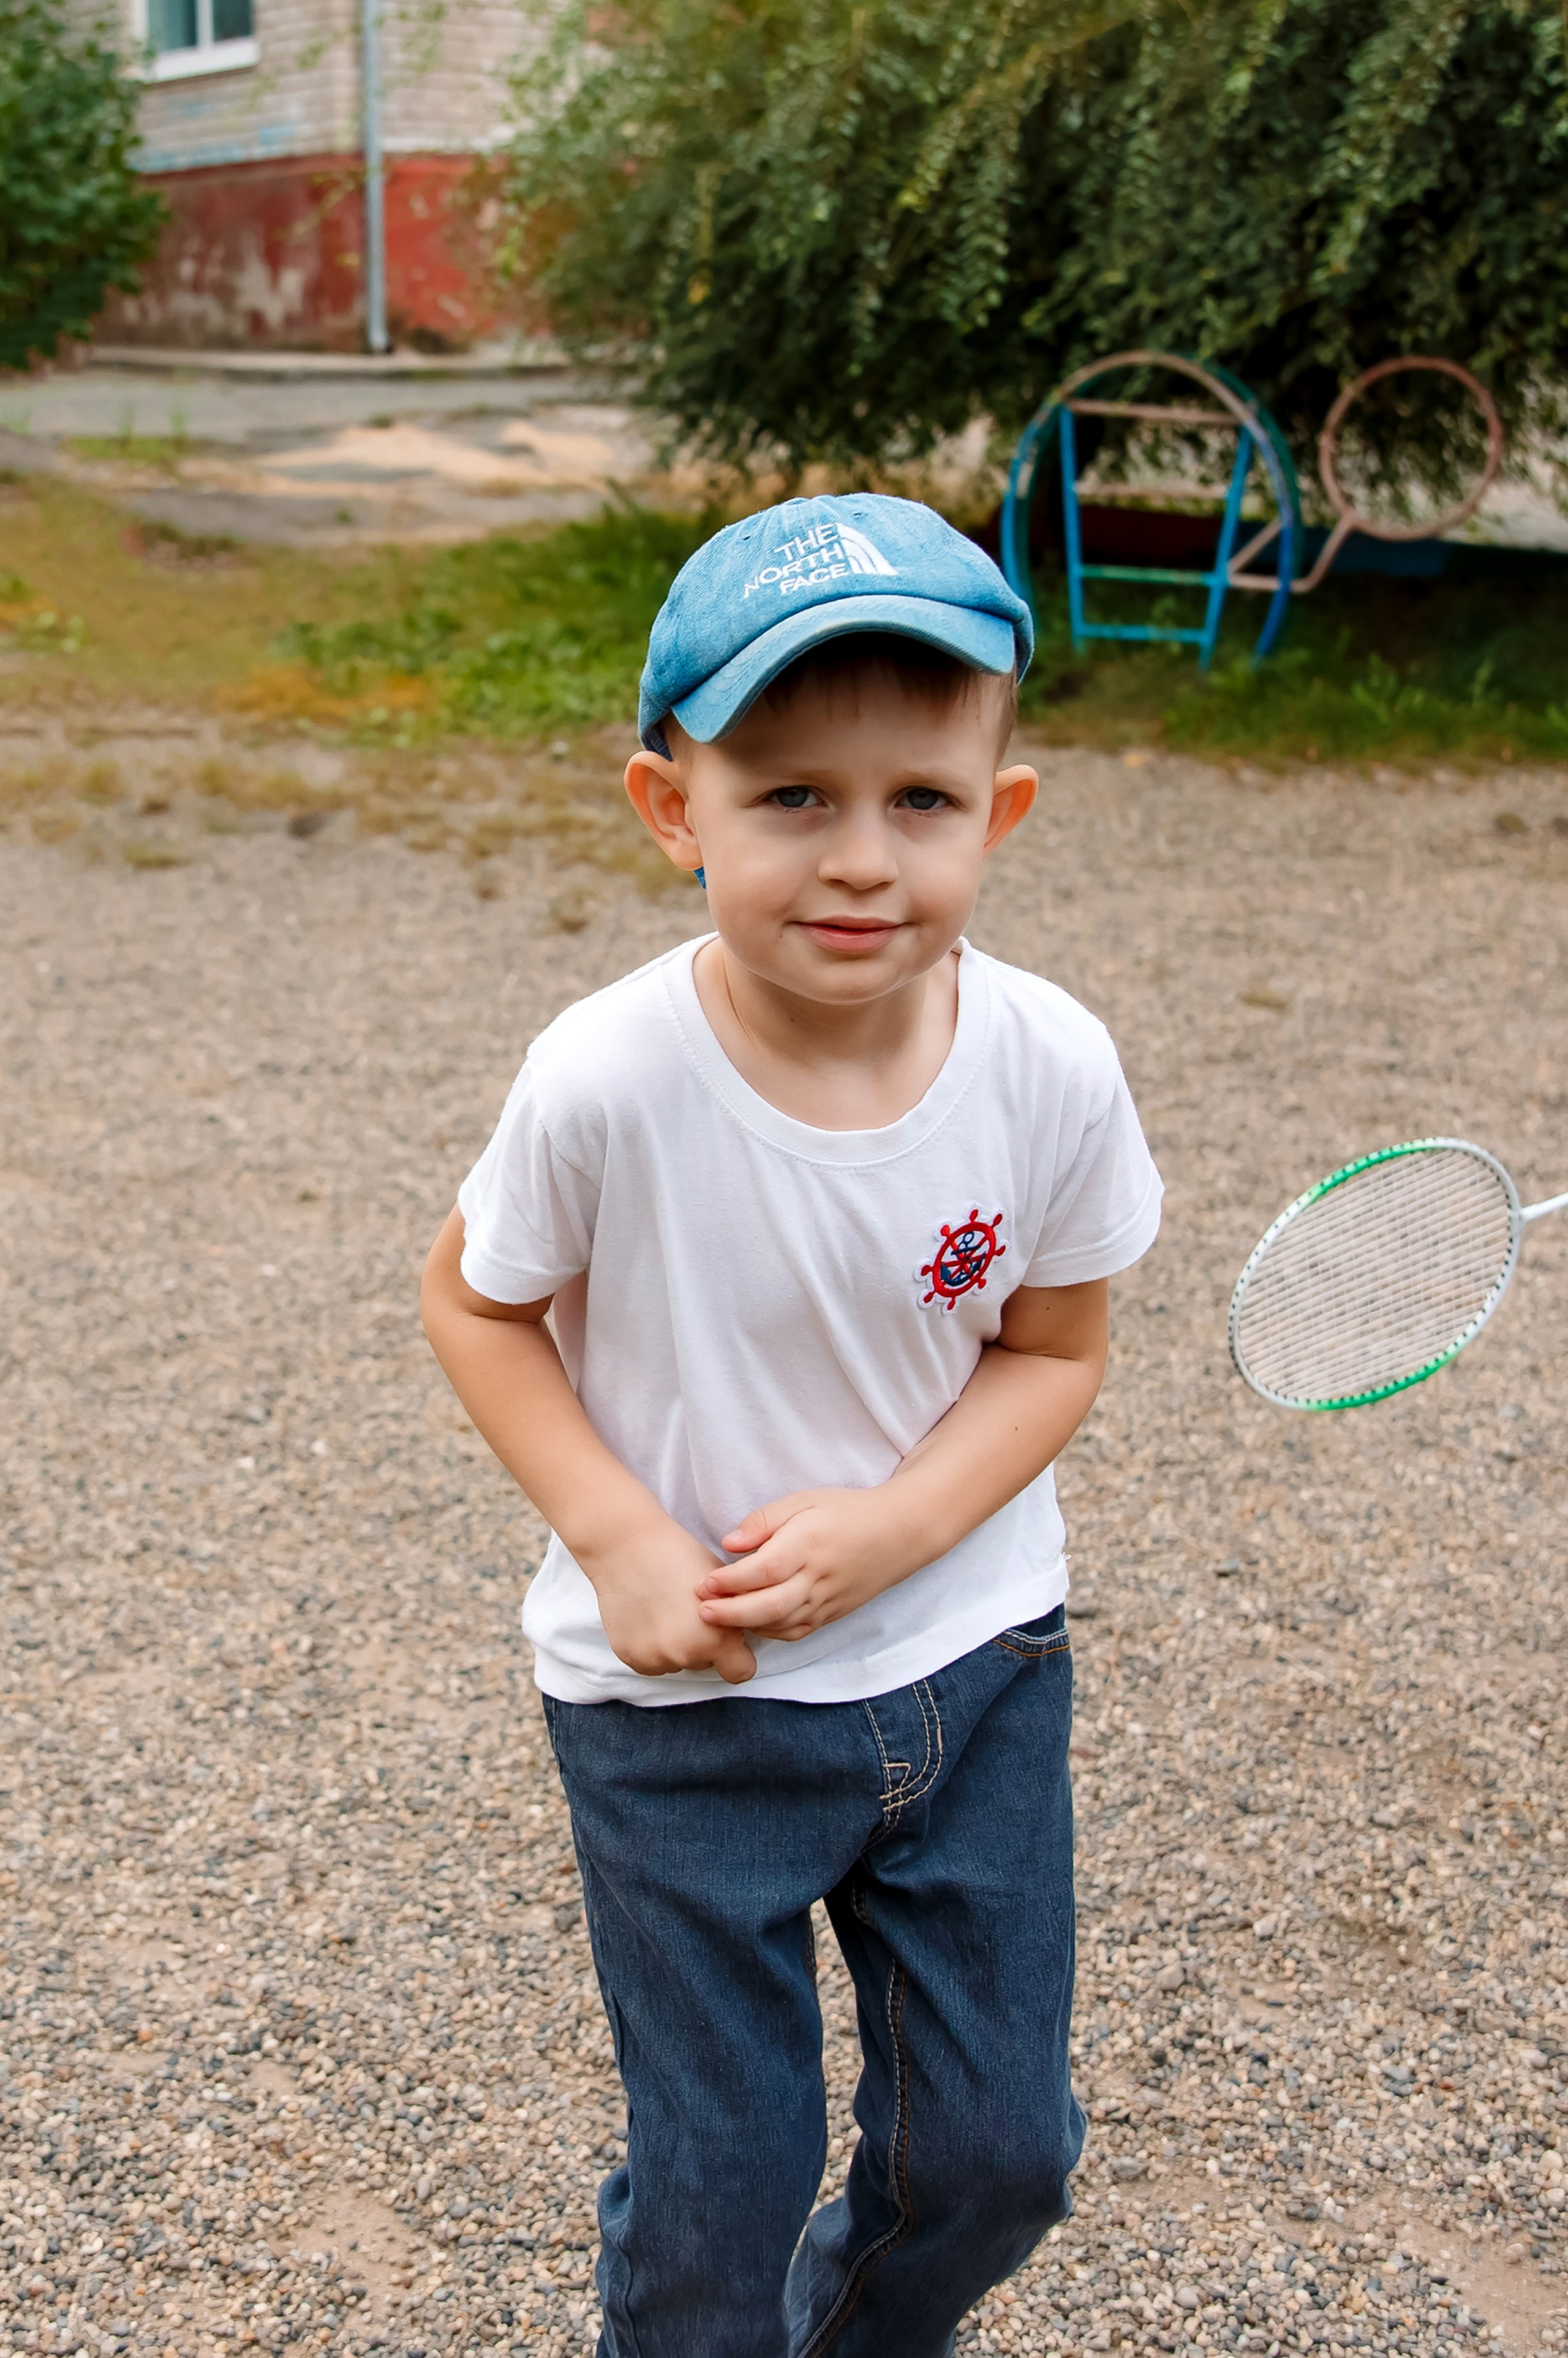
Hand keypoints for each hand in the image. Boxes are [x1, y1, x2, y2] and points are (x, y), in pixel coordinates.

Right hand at [578, 1513, 756, 1683]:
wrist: (626, 1544)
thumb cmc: (679, 1555)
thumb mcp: (723, 1584)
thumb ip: (734, 1615)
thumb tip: (740, 1635)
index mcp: (717, 1638)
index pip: (741, 1672)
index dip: (737, 1656)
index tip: (728, 1641)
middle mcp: (687, 1655)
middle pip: (706, 1664)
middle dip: (702, 1644)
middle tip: (688, 1611)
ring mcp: (655, 1658)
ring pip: (677, 1663)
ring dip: (675, 1646)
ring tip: (665, 1610)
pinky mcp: (630, 1657)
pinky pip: (651, 1663)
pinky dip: (651, 1646)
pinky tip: (648, 1616)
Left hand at [696, 1488, 919, 1642]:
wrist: (898, 1534)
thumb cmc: (846, 1511)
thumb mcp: (805, 1500)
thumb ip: (765, 1520)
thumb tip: (729, 1542)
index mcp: (810, 1543)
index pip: (766, 1569)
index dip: (732, 1580)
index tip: (706, 1582)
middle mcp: (818, 1577)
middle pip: (770, 1605)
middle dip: (731, 1612)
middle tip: (702, 1610)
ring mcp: (827, 1600)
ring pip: (782, 1624)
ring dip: (746, 1626)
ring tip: (716, 1619)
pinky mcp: (832, 1614)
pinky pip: (797, 1631)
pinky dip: (770, 1632)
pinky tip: (749, 1624)